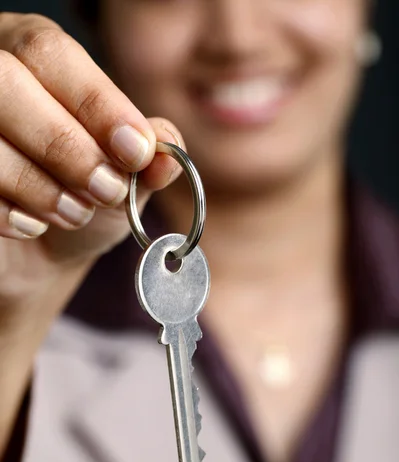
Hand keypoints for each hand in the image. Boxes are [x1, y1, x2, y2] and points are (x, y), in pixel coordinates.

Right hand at [0, 12, 183, 312]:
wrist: (44, 253)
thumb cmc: (85, 200)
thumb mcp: (126, 179)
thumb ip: (148, 159)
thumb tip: (167, 151)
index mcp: (34, 58)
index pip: (52, 54)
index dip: (96, 103)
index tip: (135, 151)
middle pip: (8, 81)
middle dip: (64, 145)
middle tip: (106, 190)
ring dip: (39, 185)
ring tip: (74, 213)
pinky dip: (9, 213)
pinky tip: (33, 226)